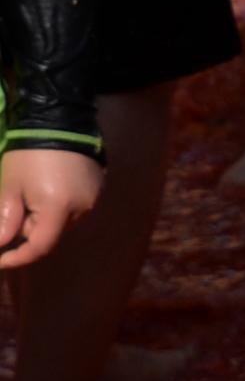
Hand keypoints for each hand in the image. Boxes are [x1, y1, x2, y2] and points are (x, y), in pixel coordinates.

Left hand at [0, 148, 99, 268]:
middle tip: (16, 203)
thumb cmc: (29, 156)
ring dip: (46, 217)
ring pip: (63, 222)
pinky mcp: (98, 188)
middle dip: (29, 228)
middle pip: (51, 234)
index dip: (17, 258)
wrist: (61, 121)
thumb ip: (5, 221)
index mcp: (59, 208)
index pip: (39, 247)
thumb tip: (0, 245)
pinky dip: (60, 206)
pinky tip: (50, 187)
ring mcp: (94, 198)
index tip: (0, 260)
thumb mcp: (10, 188)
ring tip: (33, 192)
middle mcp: (82, 208)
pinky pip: (75, 208)